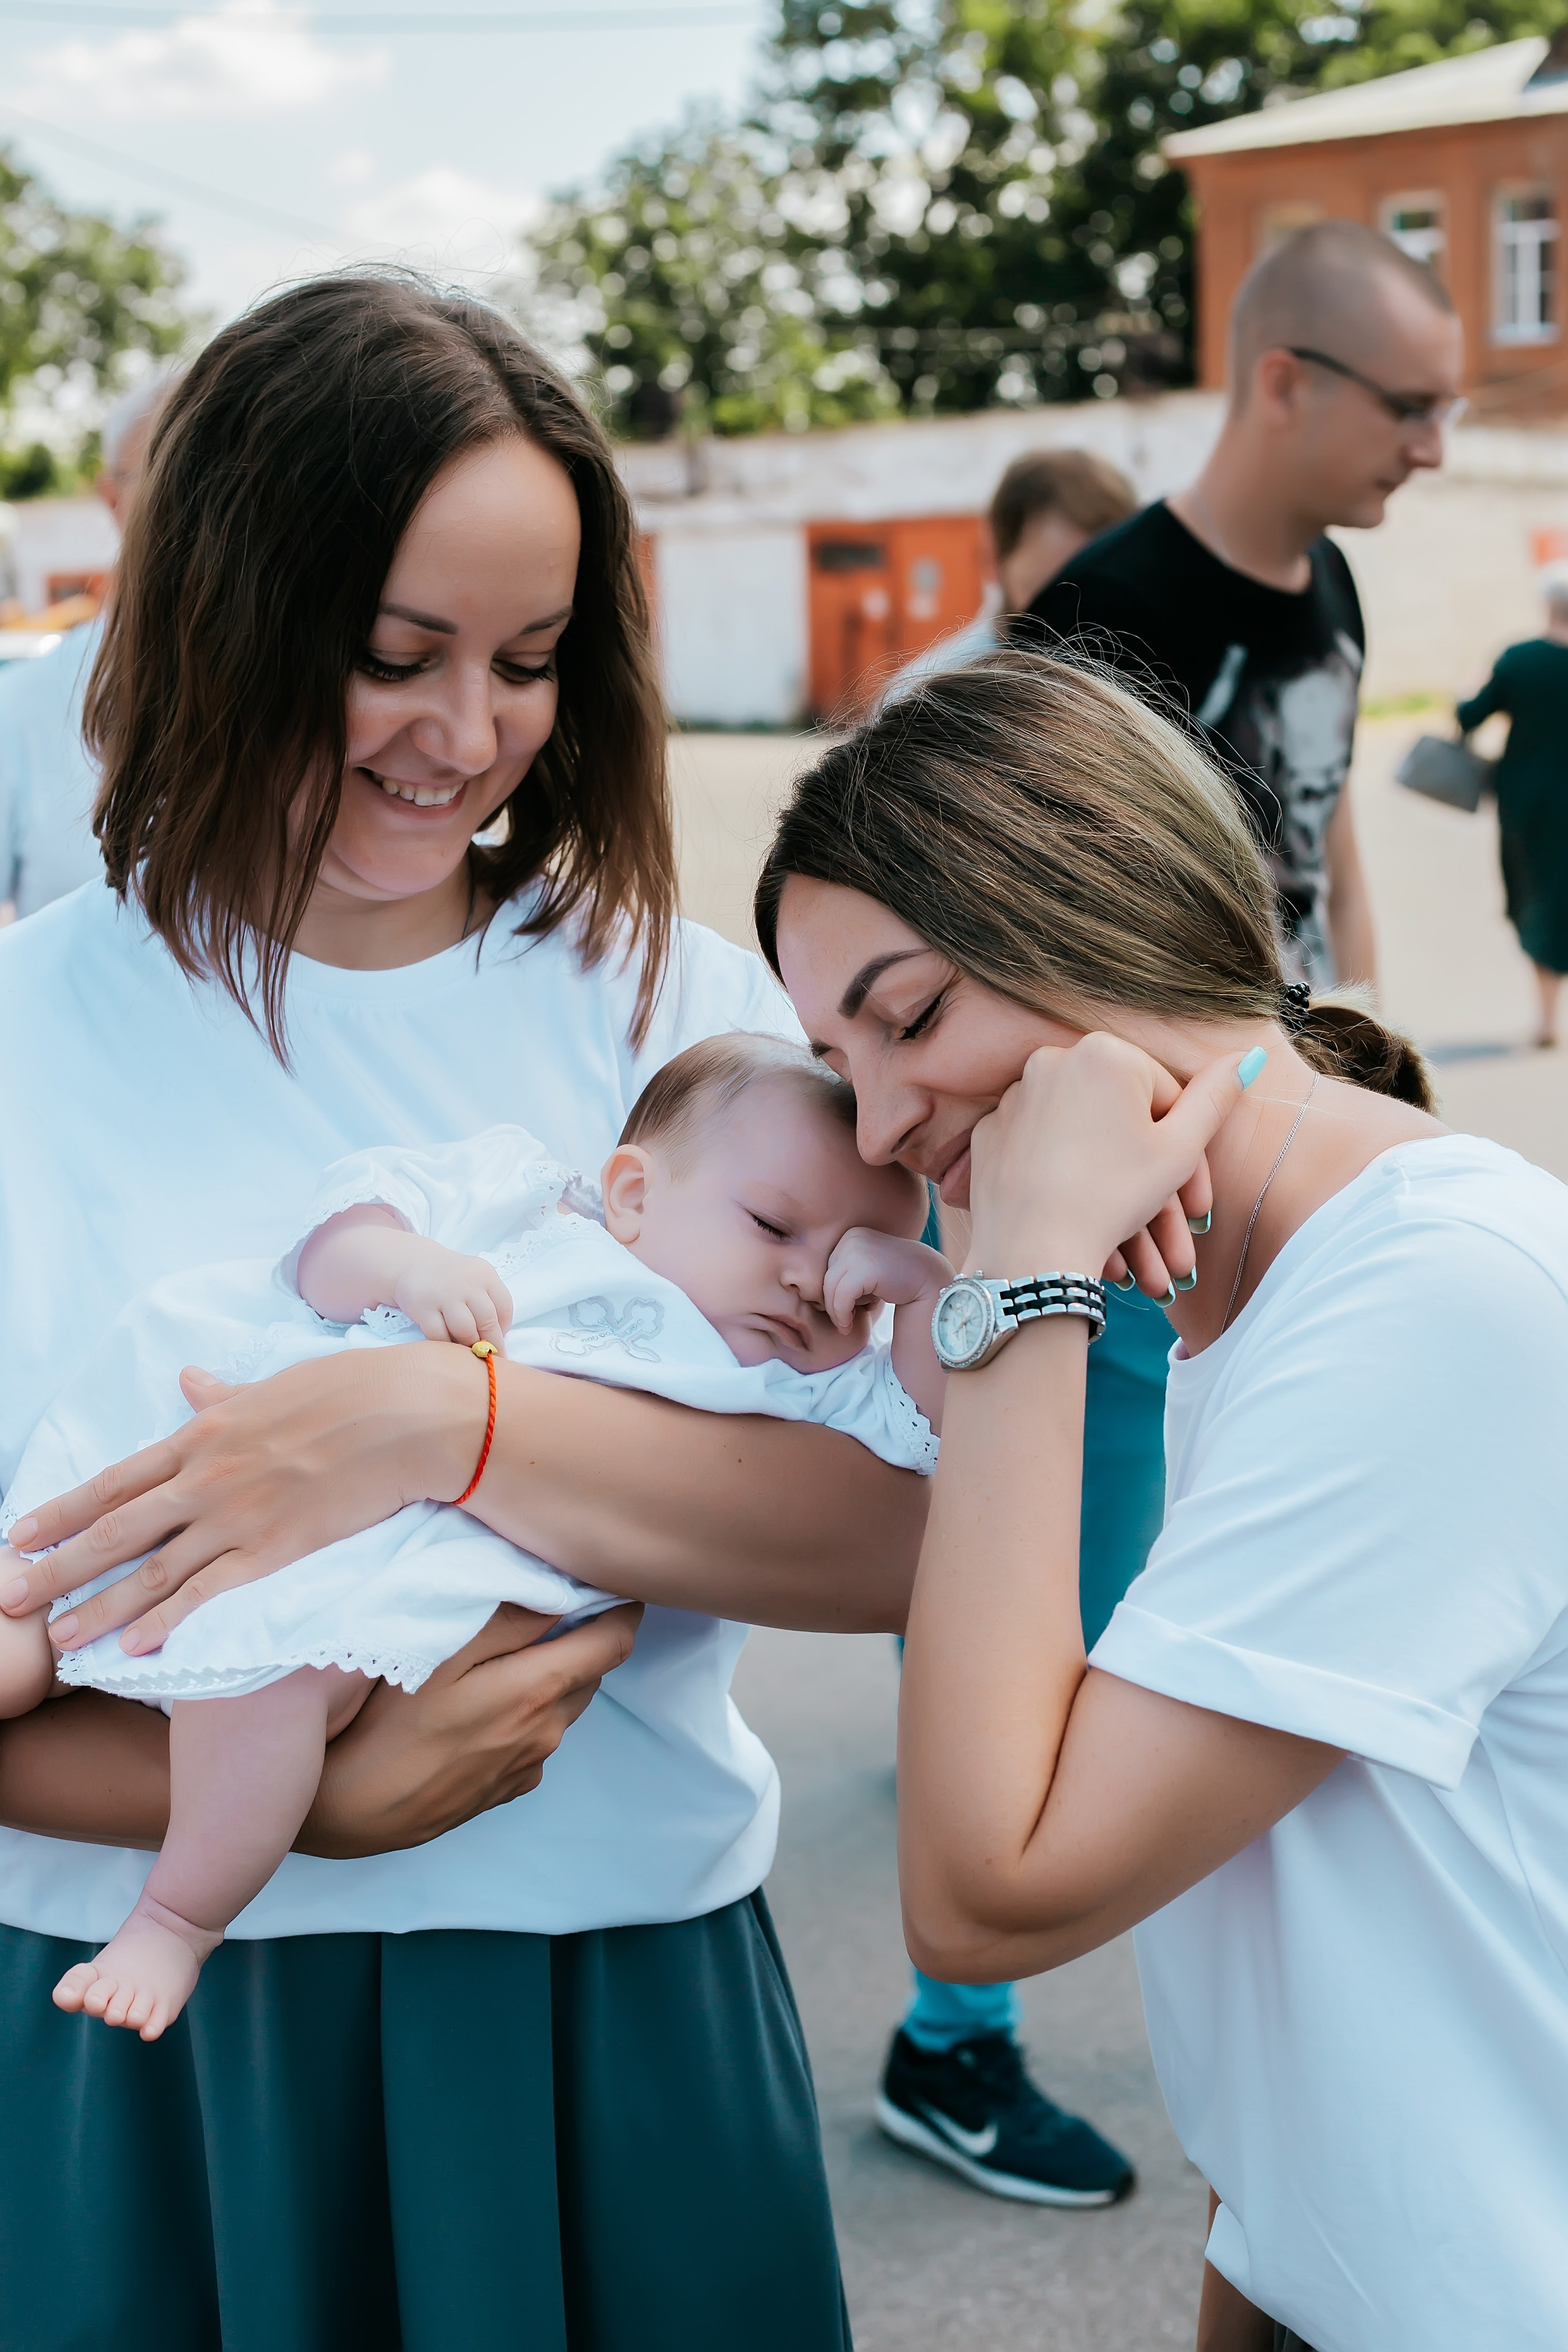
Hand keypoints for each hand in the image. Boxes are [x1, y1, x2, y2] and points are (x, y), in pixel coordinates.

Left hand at [0, 1341, 488, 1657]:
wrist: (411, 1415)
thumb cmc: (353, 1390)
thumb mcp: (276, 1385)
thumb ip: (226, 1395)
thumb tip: (188, 1379)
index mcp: (207, 1432)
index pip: (116, 1480)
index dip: (63, 1510)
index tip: (20, 1534)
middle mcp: (209, 1476)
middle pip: (118, 1530)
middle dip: (59, 1567)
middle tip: (11, 1598)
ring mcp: (240, 1515)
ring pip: (153, 1570)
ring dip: (101, 1606)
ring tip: (58, 1637)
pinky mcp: (277, 1548)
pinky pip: (211, 1592)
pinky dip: (169, 1619)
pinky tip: (136, 1645)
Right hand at [301, 1601, 641, 1856]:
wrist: (346, 1811)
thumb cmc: (385, 1723)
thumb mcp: (441, 1653)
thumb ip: (508, 1621)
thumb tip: (561, 1594)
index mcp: (538, 1691)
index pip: (614, 1643)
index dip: (619, 1609)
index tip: (606, 1585)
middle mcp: (545, 1733)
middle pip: (589, 1673)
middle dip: (581, 1640)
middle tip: (547, 1609)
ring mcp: (527, 1767)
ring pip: (562, 1707)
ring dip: (550, 1678)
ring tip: (503, 1658)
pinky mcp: (504, 1791)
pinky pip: (534, 1741)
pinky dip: (525, 1716)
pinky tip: (480, 1710)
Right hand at [391, 1238, 512, 1346]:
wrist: (415, 1264)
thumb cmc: (453, 1278)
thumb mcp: (477, 1279)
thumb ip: (489, 1302)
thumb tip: (497, 1339)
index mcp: (485, 1274)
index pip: (504, 1306)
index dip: (504, 1328)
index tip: (499, 1339)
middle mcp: (466, 1282)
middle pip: (487, 1321)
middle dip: (490, 1343)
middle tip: (488, 1355)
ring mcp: (443, 1295)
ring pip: (465, 1330)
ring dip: (469, 1344)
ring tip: (468, 1349)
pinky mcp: (423, 1308)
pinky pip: (439, 1336)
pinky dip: (447, 1344)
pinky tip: (448, 1343)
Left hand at [823, 1229, 950, 1335]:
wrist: (931, 1282)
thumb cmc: (898, 1280)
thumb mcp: (867, 1271)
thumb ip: (846, 1274)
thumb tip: (814, 1294)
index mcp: (851, 1236)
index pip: (828, 1269)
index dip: (834, 1292)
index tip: (849, 1307)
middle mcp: (851, 1238)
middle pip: (826, 1278)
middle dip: (834, 1302)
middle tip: (846, 1320)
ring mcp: (857, 1250)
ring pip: (830, 1289)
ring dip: (836, 1312)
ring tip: (847, 1324)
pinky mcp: (863, 1267)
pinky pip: (840, 1297)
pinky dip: (841, 1314)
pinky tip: (849, 1324)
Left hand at [966, 1034, 1239, 1298]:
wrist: (1034, 1252)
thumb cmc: (1114, 1197)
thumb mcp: (1181, 1149)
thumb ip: (1215, 1098)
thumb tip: (1246, 1056)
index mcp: (1105, 1052)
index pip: (1163, 1095)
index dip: (1184, 1149)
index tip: (1192, 1200)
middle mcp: (1052, 1060)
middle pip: (1119, 1116)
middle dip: (1149, 1172)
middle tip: (1170, 1222)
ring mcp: (1014, 1096)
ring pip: (1080, 1137)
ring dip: (1108, 1181)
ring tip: (1128, 1233)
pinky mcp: (990, 1132)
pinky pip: (1040, 1151)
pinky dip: (1062, 1178)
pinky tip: (1080, 1216)